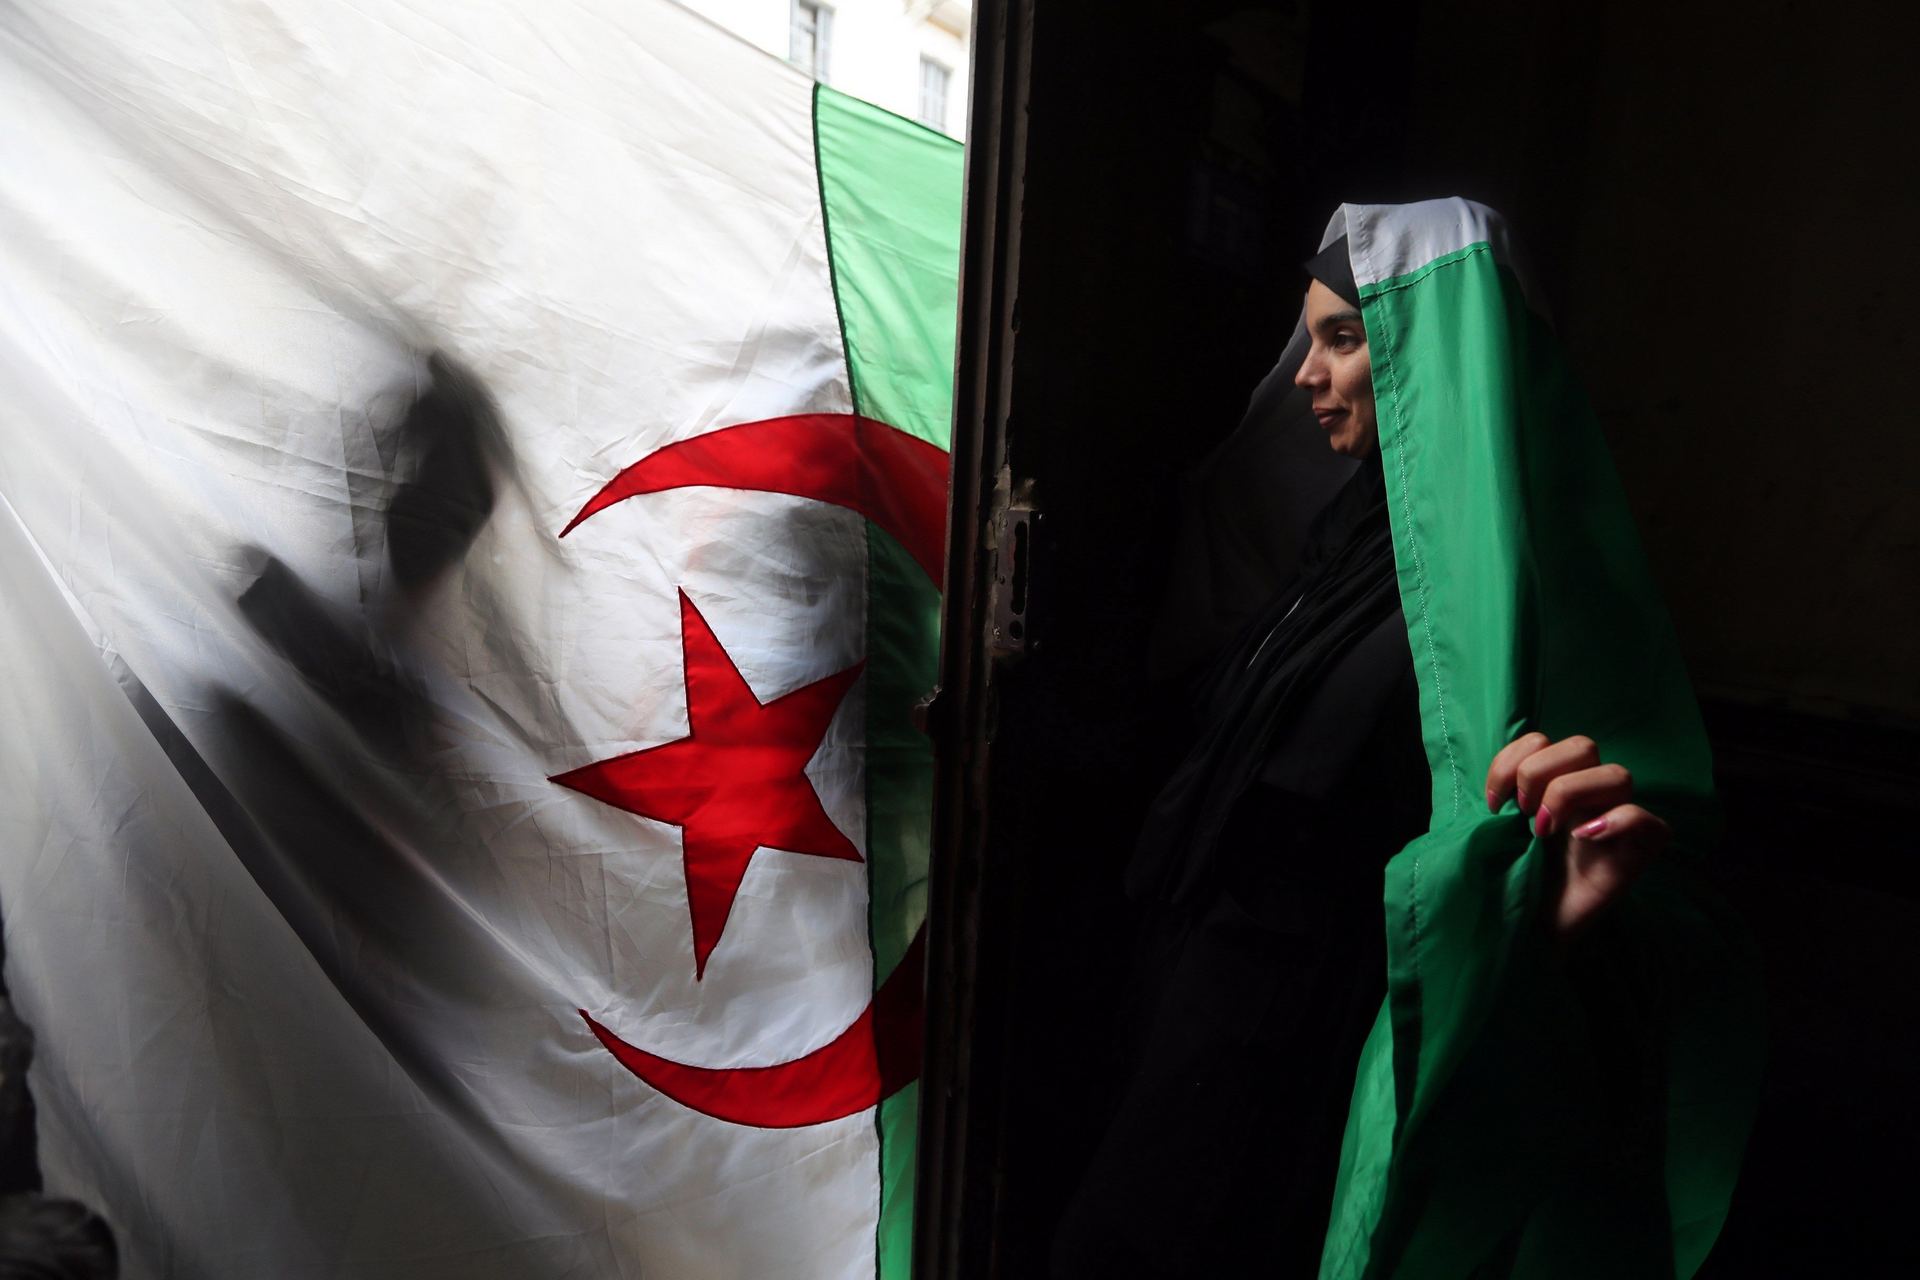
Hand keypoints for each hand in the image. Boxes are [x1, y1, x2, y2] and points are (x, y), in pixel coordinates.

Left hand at [1484, 733, 1669, 935]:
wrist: (1528, 931)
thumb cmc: (1513, 881)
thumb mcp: (1497, 833)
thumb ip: (1499, 801)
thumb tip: (1497, 791)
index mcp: (1556, 785)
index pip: (1542, 741)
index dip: (1511, 761)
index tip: (1494, 803)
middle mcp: (1591, 797)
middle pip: (1583, 746)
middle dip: (1539, 774)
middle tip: (1522, 814)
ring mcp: (1619, 824)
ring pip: (1617, 774)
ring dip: (1569, 794)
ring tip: (1543, 831)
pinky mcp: (1638, 855)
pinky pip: (1648, 821)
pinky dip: (1617, 821)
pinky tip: (1582, 839)